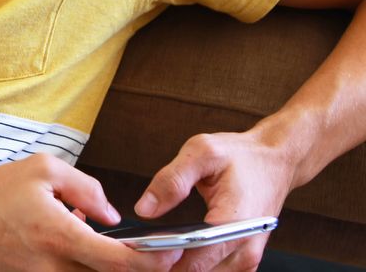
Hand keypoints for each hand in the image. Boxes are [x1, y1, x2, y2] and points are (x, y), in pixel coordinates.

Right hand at [0, 154, 182, 271]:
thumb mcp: (42, 170)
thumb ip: (86, 189)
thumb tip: (113, 216)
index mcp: (59, 235)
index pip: (119, 261)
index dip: (152, 260)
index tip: (171, 251)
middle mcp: (53, 267)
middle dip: (135, 265)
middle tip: (153, 249)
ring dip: (105, 263)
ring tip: (98, 238)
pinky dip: (82, 264)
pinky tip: (74, 242)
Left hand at [134, 131, 292, 270]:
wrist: (276, 161)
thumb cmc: (241, 156)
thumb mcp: (202, 151)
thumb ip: (172, 180)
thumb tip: (144, 209)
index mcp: (234, 223)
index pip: (193, 263)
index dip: (159, 262)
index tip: (136, 251)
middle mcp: (244, 248)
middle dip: (164, 265)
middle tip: (138, 249)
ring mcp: (246, 258)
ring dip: (176, 267)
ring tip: (151, 250)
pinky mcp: (243, 259)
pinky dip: (191, 267)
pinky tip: (171, 252)